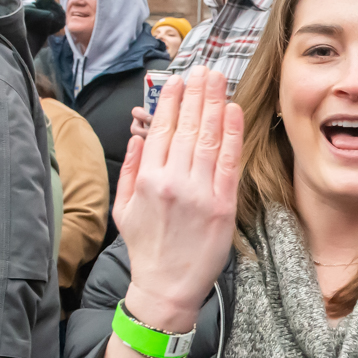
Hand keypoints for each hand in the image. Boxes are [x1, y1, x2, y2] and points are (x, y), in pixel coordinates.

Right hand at [114, 66, 242, 333]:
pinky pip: (230, 162)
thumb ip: (131, 169)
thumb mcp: (124, 208)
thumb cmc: (146, 249)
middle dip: (196, 93)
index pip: (162, 129)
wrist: (167, 288)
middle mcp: (174, 181)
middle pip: (188, 127)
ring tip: (218, 80)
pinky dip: (233, 134)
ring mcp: (201, 192)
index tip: (178, 81)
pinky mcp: (223, 205)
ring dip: (214, 104)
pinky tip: (233, 111)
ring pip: (209, 138)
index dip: (172, 102)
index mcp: (148, 179)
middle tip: (204, 69)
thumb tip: (140, 136)